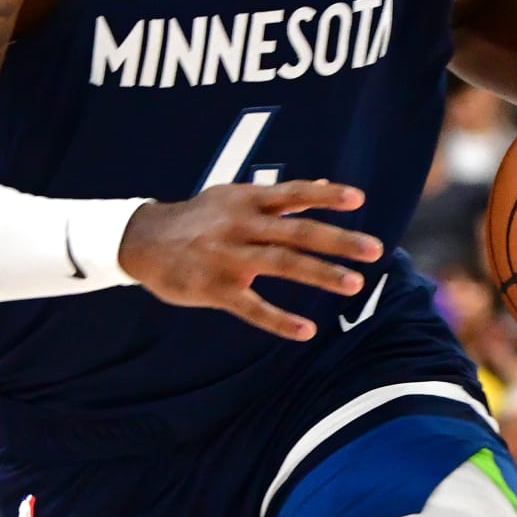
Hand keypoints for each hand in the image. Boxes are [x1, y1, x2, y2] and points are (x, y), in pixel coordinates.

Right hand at [120, 181, 382, 341]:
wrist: (142, 241)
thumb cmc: (198, 219)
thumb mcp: (234, 197)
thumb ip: (280, 196)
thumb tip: (326, 185)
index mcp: (247, 201)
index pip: (293, 194)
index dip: (325, 196)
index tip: (359, 200)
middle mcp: (240, 226)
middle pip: (296, 232)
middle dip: (337, 241)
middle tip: (374, 250)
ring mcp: (228, 258)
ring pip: (281, 264)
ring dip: (320, 274)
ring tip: (354, 284)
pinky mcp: (215, 289)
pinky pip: (252, 307)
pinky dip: (279, 320)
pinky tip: (306, 330)